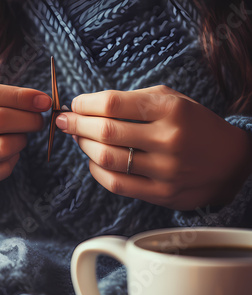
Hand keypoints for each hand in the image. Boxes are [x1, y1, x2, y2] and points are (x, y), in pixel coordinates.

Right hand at [0, 83, 50, 202]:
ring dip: (21, 140)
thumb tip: (38, 101)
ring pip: (3, 147)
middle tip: (38, 121)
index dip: (20, 96)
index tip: (43, 101)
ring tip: (19, 137)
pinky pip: (1, 170)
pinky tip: (7, 155)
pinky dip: (13, 160)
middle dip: (28, 119)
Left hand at [56, 85, 251, 209]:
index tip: (75, 104)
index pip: (113, 104)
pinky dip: (96, 170)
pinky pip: (116, 183)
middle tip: (65, 121)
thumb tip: (88, 106)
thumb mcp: (172, 100)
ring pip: (106, 158)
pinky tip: (93, 160)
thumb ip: (133, 101)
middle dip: (76, 124)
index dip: (85, 104)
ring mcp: (165, 170)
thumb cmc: (193, 125)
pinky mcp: (161, 193)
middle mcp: (168, 139)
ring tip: (79, 138)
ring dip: (83, 146)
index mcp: (170, 109)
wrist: (230, 162)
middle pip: (105, 131)